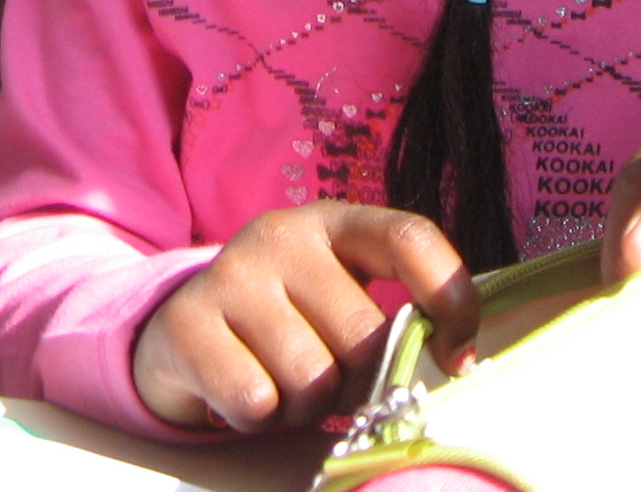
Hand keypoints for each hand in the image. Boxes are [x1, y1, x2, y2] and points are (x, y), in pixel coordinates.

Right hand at [133, 203, 478, 433]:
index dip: (450, 300)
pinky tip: (245, 390)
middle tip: (329, 379)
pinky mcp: (185, 321)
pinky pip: (256, 401)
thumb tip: (455, 363)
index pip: (411, 239)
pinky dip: (259, 417)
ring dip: (305, 405)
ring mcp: (229, 272)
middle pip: (364, 336)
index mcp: (336, 223)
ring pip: (311, 378)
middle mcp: (282, 235)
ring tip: (282, 383)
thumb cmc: (288, 323)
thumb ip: (391, 318)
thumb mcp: (340, 300)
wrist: (184, 331)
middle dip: (357, 382)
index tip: (456, 359)